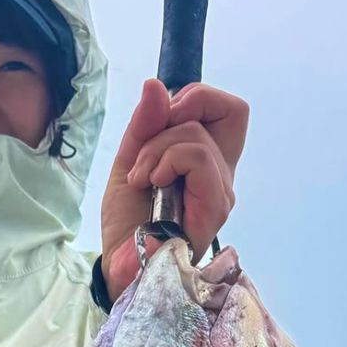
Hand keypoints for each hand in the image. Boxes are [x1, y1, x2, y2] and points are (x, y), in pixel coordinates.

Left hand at [100, 79, 248, 301]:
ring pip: (199, 135)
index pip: (228, 110)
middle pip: (223, 110)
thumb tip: (155, 85)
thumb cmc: (128, 221)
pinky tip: (152, 184)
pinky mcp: (215, 208)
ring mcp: (221, 192)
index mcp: (207, 161)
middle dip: (172, 118)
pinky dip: (168, 160)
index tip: (162, 119)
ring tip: (142, 179)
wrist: (119, 262)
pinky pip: (200, 158)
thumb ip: (144, 125)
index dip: (197, 98)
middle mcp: (221, 175)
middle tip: (146, 153)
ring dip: (158, 148)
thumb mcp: (131, 160)